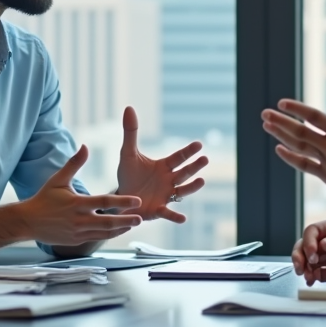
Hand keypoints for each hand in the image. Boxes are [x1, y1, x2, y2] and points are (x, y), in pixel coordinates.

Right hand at [23, 145, 142, 245]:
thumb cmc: (43, 199)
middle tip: (141, 218)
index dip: (122, 201)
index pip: (105, 202)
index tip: (137, 200)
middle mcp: (79, 219)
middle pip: (108, 221)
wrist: (28, 222)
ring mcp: (78, 232)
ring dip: (120, 229)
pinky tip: (118, 231)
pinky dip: (109, 235)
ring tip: (133, 224)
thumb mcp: (58, 180)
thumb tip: (84, 146)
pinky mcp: (76, 240)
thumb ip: (74, 164)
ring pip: (104, 233)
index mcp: (77, 203)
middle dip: (126, 220)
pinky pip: (96, 238)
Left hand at [116, 106, 207, 222]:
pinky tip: (183, 218)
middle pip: (184, 173)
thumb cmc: (128, 175)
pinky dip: (176, 216)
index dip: (188, 152)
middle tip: (204, 159)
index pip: (178, 157)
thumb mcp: (128, 153)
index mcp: (164, 167)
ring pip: (182, 191)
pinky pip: (169, 213)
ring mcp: (166, 196)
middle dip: (194, 166)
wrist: (121, 198)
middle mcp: (169, 181)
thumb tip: (129, 107)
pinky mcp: (158, 210)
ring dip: (192, 187)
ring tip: (201, 181)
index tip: (199, 145)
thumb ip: (130, 133)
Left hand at [261, 89, 325, 202]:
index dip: (296, 109)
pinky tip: (279, 149)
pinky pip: (304, 166)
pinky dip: (290, 157)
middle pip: (300, 131)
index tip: (282, 103)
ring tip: (267, 126)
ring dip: (280, 136)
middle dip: (280, 121)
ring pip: (298, 147)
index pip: (313, 116)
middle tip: (265, 114)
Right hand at [292, 214, 325, 285]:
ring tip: (306, 274)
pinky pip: (315, 273)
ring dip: (303, 266)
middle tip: (303, 265)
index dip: (309, 241)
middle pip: (304, 244)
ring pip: (306, 259)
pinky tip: (311, 279)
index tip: (313, 253)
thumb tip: (324, 243)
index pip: (313, 231)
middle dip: (300, 254)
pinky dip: (310, 276)